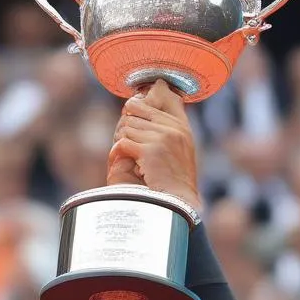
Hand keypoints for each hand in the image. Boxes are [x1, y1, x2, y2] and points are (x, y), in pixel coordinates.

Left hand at [108, 80, 201, 209]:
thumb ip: (166, 126)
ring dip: (121, 141)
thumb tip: (139, 102)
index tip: (130, 112)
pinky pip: (123, 143)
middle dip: (126, 127)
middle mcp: (173, 129)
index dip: (138, 105)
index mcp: (181, 126)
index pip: (157, 97)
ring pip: (126, 128)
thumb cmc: (175, 179)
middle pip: (135, 113)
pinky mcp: (149, 151)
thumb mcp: (180, 148)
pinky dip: (117, 152)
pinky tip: (120, 160)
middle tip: (126, 142)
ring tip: (126, 155)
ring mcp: (162, 139)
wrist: (177, 202)